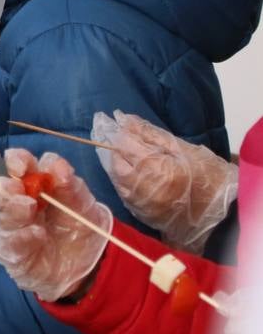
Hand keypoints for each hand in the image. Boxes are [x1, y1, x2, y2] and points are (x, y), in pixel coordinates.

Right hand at [0, 148, 109, 301]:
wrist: (90, 265)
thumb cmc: (81, 226)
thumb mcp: (83, 204)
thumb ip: (70, 185)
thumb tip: (58, 165)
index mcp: (34, 184)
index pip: (20, 166)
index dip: (17, 160)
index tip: (22, 164)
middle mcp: (17, 203)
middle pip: (2, 189)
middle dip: (7, 187)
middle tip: (19, 187)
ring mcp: (12, 228)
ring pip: (3, 216)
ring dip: (14, 209)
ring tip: (30, 207)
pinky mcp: (12, 253)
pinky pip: (11, 244)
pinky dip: (22, 237)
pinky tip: (37, 234)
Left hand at [92, 111, 236, 253]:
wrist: (220, 213)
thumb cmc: (207, 176)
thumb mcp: (183, 149)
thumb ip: (150, 135)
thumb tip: (126, 120)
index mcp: (156, 168)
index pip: (125, 145)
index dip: (119, 132)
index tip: (116, 120)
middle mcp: (142, 186)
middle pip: (115, 162)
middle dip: (113, 147)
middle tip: (117, 135)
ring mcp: (138, 201)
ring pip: (115, 177)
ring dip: (115, 162)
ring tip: (122, 151)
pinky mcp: (139, 212)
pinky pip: (121, 191)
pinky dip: (121, 178)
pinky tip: (128, 170)